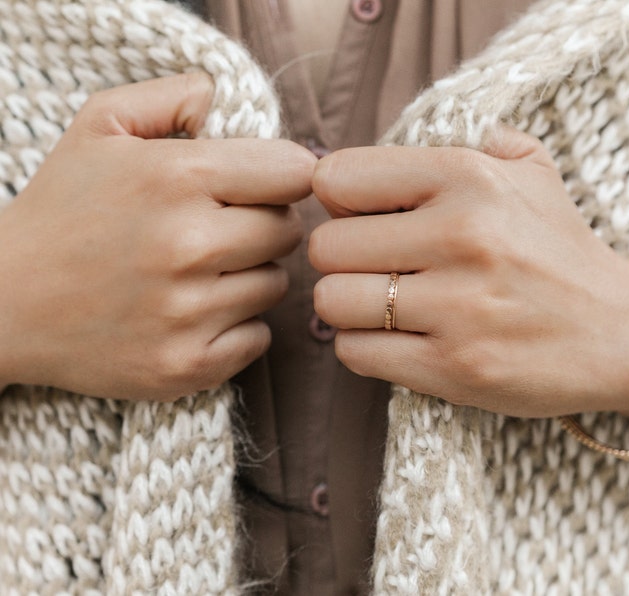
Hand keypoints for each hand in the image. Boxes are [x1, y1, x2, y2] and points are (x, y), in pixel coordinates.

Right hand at [0, 73, 314, 399]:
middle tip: (221, 228)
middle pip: (290, 231)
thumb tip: (223, 98)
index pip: (294, 171)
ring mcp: (189, 312)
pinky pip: (260, 338)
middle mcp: (188, 246)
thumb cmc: (61, 209)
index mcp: (176, 177)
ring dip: (249, 275)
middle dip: (265, 224)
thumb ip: (170, 97)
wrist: (4, 304)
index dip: (282, 176)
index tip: (261, 185)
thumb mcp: (99, 126)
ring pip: (276, 285)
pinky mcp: (189, 365)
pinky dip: (237, 326)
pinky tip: (195, 312)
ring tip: (199, 271)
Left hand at [309, 129, 628, 417]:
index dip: (339, 202)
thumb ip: (470, 140)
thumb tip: (392, 150)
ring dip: (349, 308)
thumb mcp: (531, 171)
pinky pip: (356, 353)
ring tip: (384, 308)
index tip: (363, 219)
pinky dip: (367, 348)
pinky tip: (401, 340)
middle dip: (343, 260)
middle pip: (327, 247)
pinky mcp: (456, 369)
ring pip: (332, 302)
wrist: (621, 333)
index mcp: (470, 177)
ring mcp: (459, 308)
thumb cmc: (560, 250)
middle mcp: (463, 236)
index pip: (338, 178)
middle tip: (376, 270)